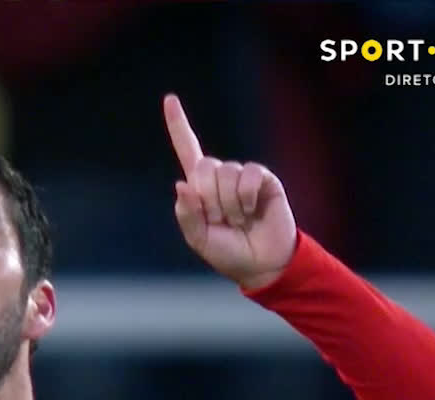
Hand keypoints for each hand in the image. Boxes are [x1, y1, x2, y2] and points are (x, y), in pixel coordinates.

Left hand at [164, 94, 296, 289]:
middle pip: (203, 167)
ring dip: (229, 204)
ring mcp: (243, 177)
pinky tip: (252, 211)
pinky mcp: (264, 179)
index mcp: (201, 188)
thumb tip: (181, 184)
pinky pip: (249, 174)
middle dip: (208, 199)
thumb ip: (187, 215)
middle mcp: (221, 177)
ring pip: (226, 173)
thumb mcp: (200, 240)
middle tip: (220, 221)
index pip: (188, 149)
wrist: (263, 264)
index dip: (178, 125)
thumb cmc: (229, 254)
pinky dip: (246, 196)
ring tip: (239, 220)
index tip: (169, 99)